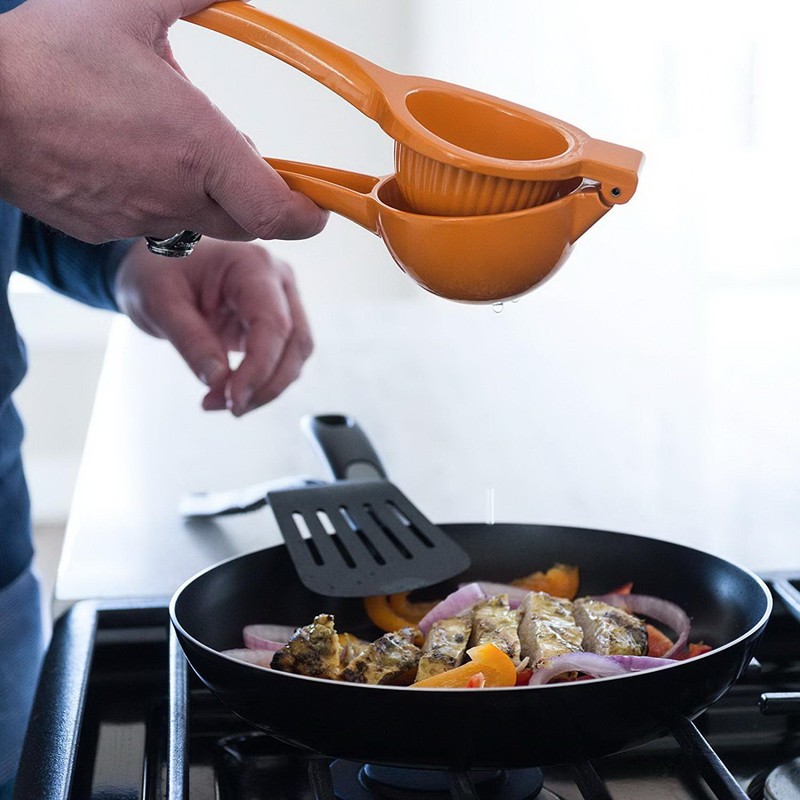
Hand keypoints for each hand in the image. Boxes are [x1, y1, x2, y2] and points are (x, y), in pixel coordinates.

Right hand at [0, 0, 326, 243]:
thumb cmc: (44, 58)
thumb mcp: (129, 5)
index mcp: (198, 147)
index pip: (278, 212)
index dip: (307, 215)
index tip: (316, 203)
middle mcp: (177, 194)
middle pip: (247, 221)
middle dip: (258, 196)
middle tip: (241, 156)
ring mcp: (141, 218)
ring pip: (201, 221)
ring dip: (207, 193)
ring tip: (172, 144)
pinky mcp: (107, 229)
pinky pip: (155, 224)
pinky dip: (162, 198)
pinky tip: (131, 158)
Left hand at [115, 239, 313, 415]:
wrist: (154, 263)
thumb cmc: (156, 272)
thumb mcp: (160, 304)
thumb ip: (192, 341)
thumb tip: (220, 383)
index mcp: (251, 266)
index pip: (273, 323)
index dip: (260, 368)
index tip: (234, 400)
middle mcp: (277, 281)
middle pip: (295, 342)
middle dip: (266, 384)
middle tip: (229, 408)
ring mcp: (280, 301)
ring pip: (294, 355)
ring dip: (265, 388)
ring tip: (221, 402)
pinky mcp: (273, 322)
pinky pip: (281, 359)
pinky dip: (261, 383)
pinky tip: (230, 393)